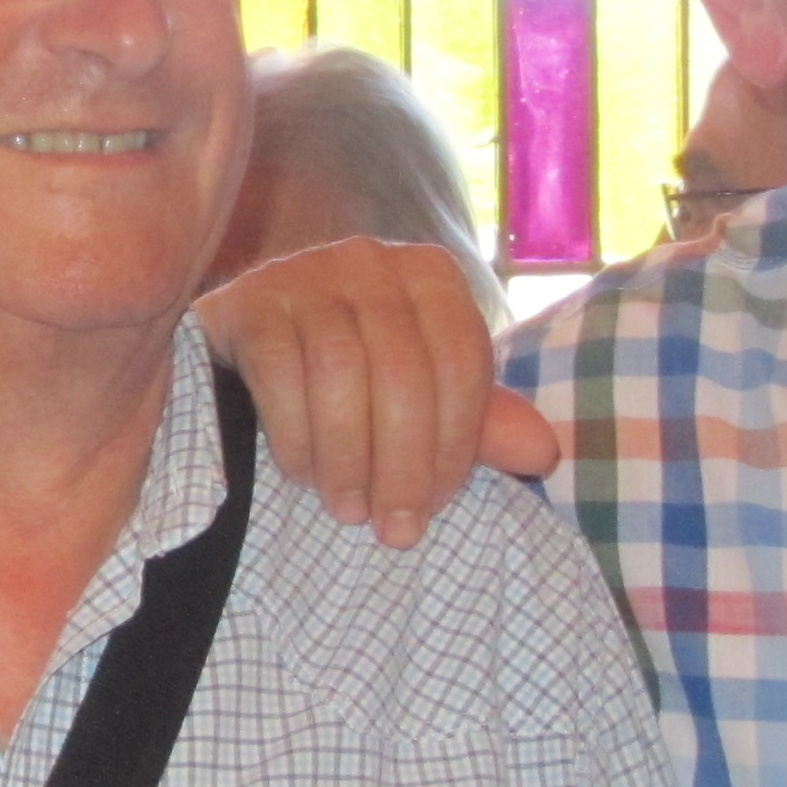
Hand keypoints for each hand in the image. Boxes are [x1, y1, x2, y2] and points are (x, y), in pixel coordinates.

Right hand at [195, 237, 562, 546]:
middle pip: (404, 370)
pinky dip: (296, 435)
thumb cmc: (350, 380)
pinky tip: (301, 473)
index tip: (435, 506)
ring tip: (347, 510)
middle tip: (392, 528)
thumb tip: (543, 455)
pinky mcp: (248, 301)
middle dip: (403, 463)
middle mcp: (371, 259)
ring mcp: (305, 272)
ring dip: (348, 457)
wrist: (242, 353)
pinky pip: (280, 373)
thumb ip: (479, 423)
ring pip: (341, 372)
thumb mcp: (422, 400)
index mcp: (431, 276)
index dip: (456, 443)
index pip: (462, 360)